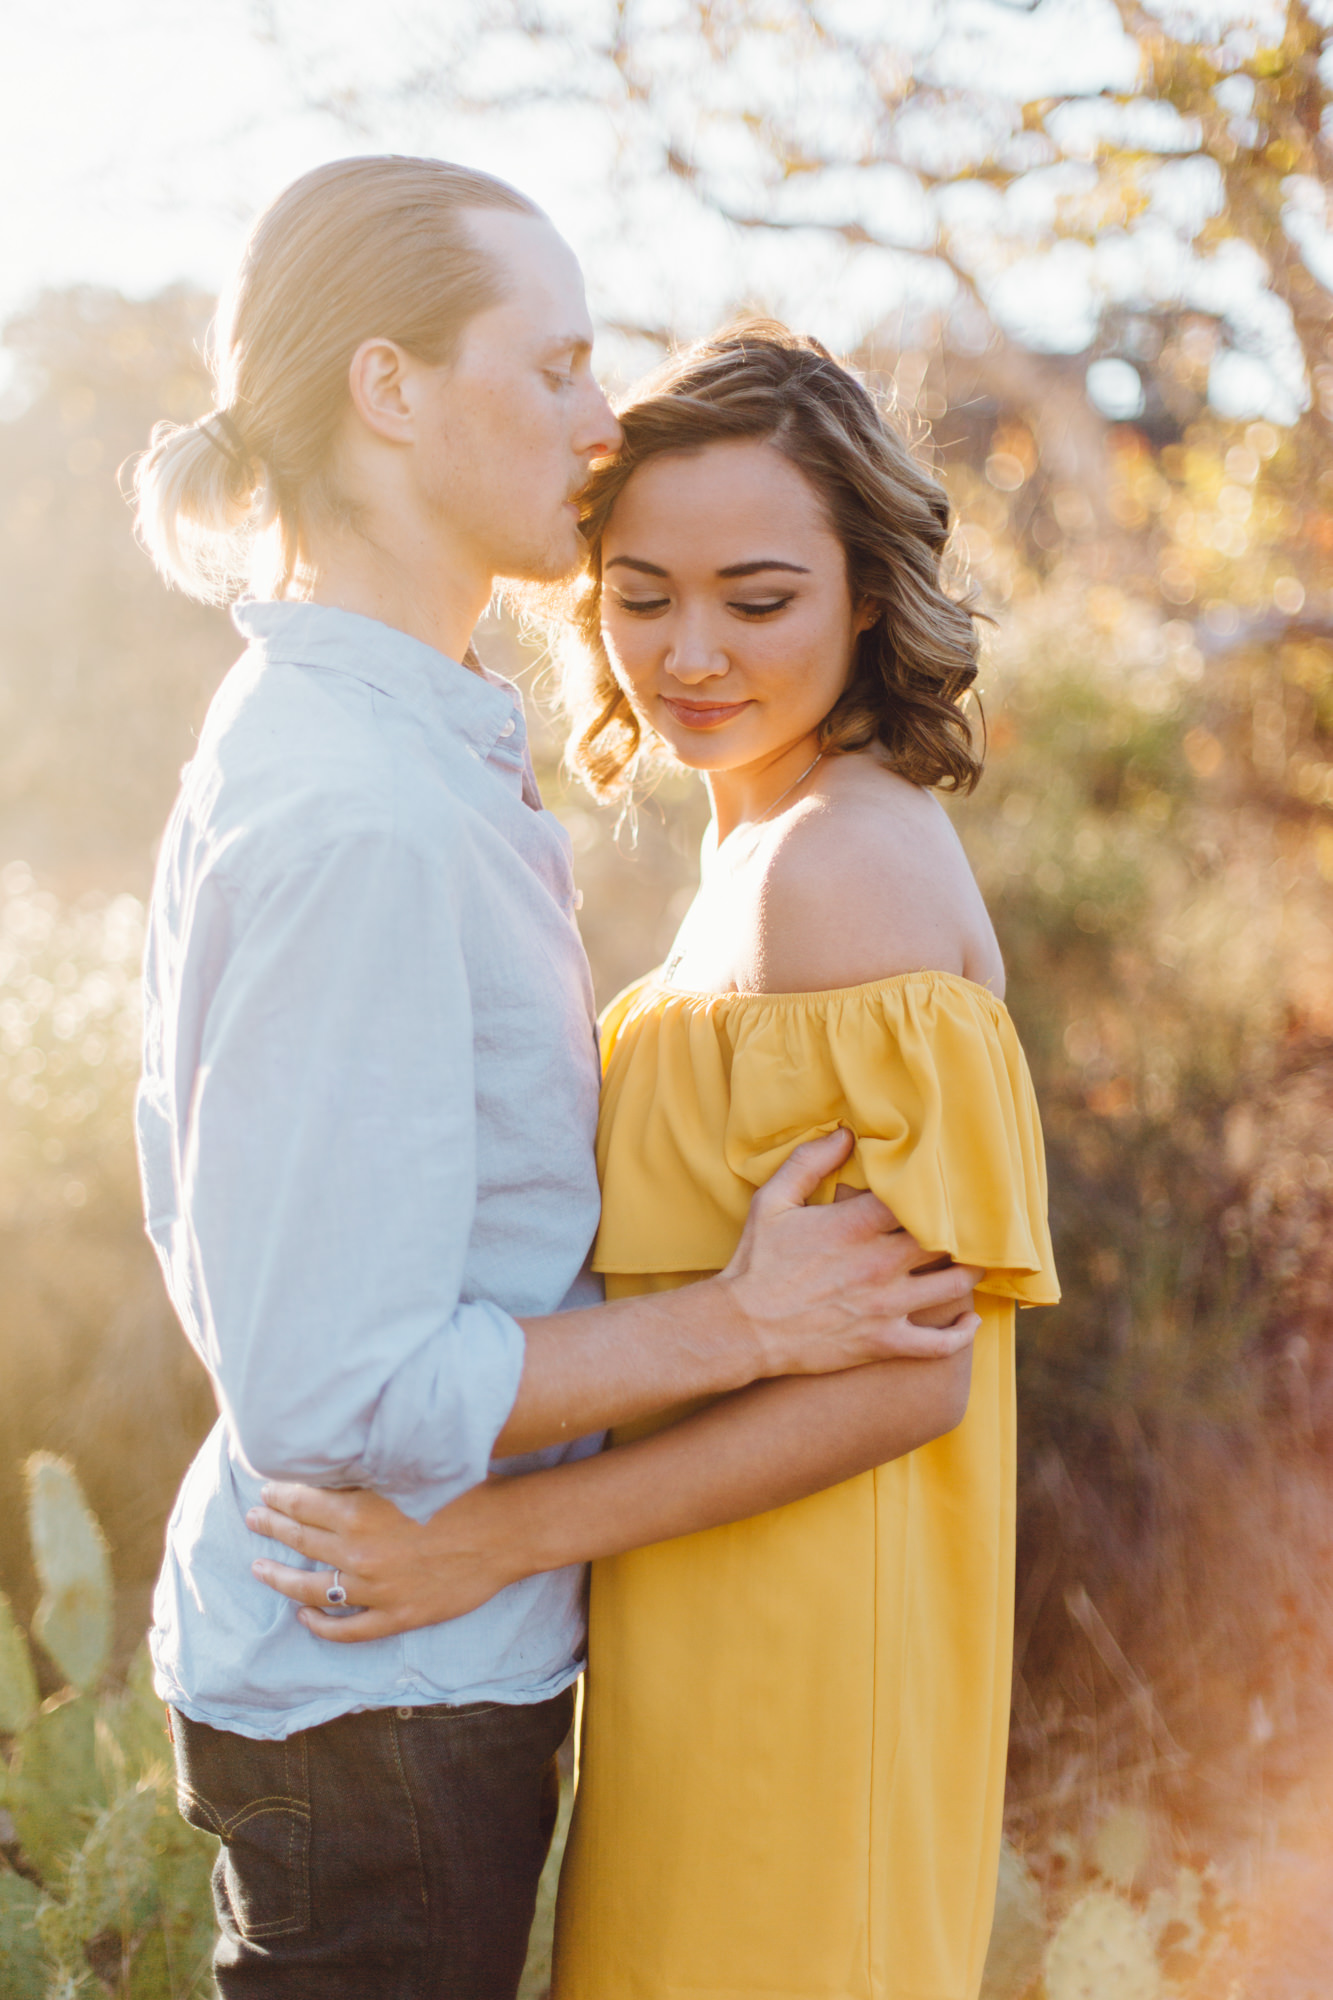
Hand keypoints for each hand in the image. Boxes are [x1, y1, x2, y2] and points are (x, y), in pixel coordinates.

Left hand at [247, 1479, 523, 1642]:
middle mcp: (359, 1552)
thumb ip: (367, 1477)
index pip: (302, 1502)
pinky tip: (304, 1617)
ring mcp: (377, 1589)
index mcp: (359, 1511)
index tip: (266, 1490)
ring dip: (281, 1578)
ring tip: (260, 1568)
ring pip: (313, 1588)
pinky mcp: (397, 1615)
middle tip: (253, 1519)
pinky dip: (322, 1625)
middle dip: (272, 1526)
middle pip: (301, 1539)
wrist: (507, 1531)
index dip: (279, 1495)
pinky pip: (349, 1628)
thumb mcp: (408, 1473)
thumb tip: (332, 1470)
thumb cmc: (464, 1491)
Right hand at [718, 1128, 980, 1376]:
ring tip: (974, 1261)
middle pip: (946, 1239)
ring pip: (953, 1285)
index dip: (937, 1189)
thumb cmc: (756, 1262)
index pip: (919, 1198)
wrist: (742, 1328)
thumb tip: (845, 1133)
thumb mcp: (773, 1202)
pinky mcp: (883, 1341)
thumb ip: (809, 1162)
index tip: (944, 1185)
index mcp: (856, 1224)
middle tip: (971, 1223)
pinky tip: (968, 1318)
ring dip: (970, 1272)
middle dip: (962, 1229)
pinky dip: (961, 1332)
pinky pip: (938, 1344)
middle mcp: (880, 1262)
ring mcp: (886, 1305)